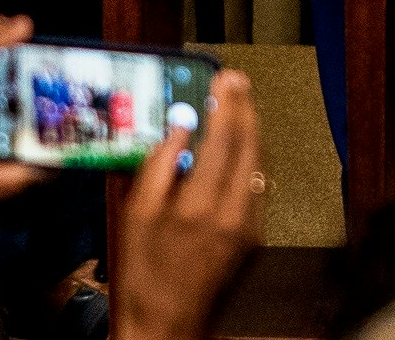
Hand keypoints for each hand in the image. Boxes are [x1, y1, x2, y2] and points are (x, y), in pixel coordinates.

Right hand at [111, 69, 262, 339]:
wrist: (168, 321)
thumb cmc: (144, 270)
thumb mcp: (136, 214)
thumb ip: (159, 164)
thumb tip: (180, 125)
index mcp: (201, 204)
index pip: (224, 138)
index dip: (226, 103)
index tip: (224, 79)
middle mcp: (234, 211)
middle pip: (249, 144)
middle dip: (244, 108)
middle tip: (235, 82)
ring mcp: (250, 224)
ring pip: (258, 163)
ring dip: (250, 131)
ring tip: (236, 106)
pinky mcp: (255, 235)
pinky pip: (256, 185)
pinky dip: (248, 159)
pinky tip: (236, 148)